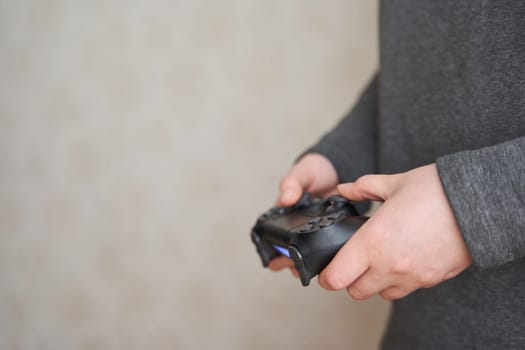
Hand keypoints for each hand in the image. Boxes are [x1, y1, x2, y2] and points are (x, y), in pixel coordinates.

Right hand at [269, 153, 338, 276]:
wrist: (338, 169)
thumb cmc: (314, 171)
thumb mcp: (302, 172)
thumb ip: (292, 183)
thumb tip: (285, 200)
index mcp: (285, 214)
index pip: (274, 237)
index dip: (274, 251)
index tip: (276, 261)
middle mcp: (297, 226)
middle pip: (289, 250)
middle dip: (289, 262)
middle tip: (294, 267)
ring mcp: (314, 232)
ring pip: (308, 254)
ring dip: (308, 262)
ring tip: (312, 268)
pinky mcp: (332, 233)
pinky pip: (328, 248)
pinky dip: (329, 254)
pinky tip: (332, 259)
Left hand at [318, 164, 472, 299]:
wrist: (479, 203)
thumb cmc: (435, 191)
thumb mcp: (392, 183)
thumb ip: (362, 188)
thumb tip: (344, 189)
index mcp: (373, 242)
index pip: (337, 277)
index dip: (327, 275)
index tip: (327, 267)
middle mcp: (389, 265)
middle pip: (355, 291)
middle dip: (349, 279)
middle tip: (353, 260)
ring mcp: (412, 276)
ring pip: (380, 294)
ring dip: (374, 282)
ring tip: (379, 259)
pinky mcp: (431, 280)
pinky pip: (406, 290)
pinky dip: (397, 281)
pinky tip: (402, 258)